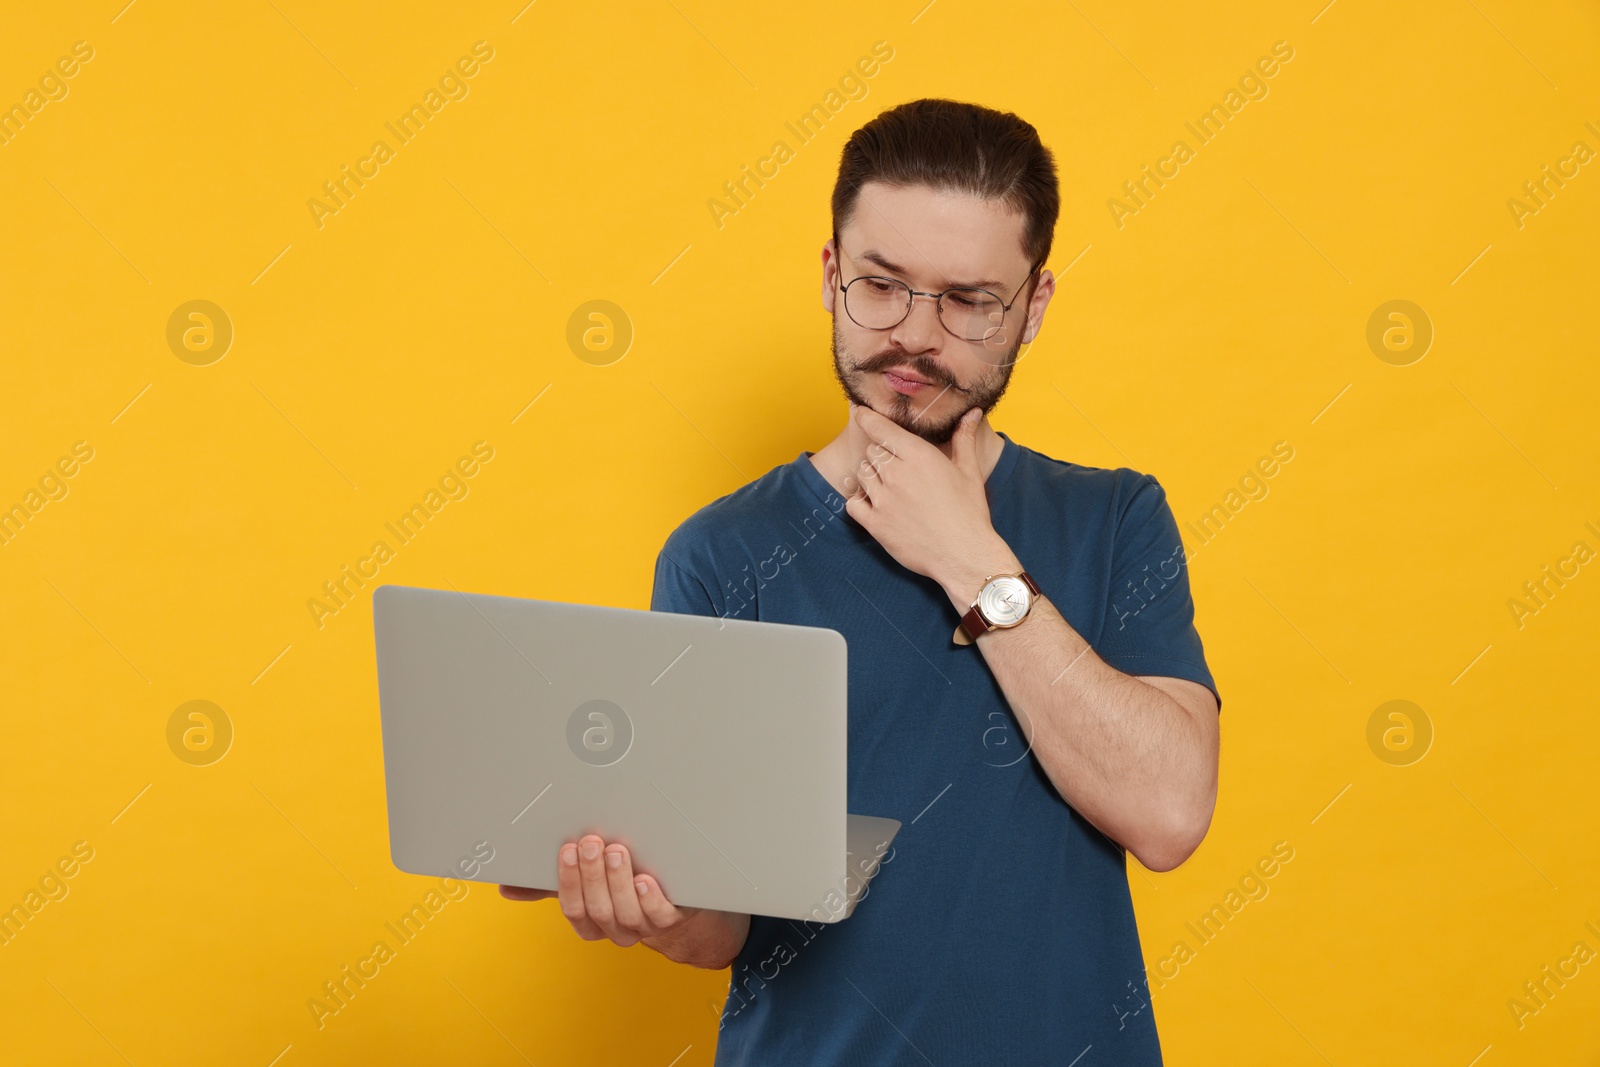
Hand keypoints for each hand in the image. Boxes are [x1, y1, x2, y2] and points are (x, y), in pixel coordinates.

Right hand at [498, 834, 696, 947]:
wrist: (673, 904)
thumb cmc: (621, 887)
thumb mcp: (585, 885)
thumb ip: (549, 885)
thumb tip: (506, 887)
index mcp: (590, 923)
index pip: (573, 908)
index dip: (569, 881)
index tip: (567, 850)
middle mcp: (615, 929)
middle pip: (598, 909)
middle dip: (592, 876)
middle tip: (592, 843)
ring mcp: (644, 927)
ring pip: (626, 913)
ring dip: (618, 881)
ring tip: (617, 851)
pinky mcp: (671, 919)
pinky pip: (659, 916)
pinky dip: (650, 899)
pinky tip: (644, 879)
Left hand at [845, 403, 1009, 588]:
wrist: (964, 555)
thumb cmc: (969, 513)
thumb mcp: (969, 472)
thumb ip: (964, 439)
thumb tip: (971, 413)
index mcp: (918, 456)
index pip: (880, 428)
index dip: (867, 418)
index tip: (860, 413)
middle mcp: (897, 474)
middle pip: (871, 451)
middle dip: (881, 455)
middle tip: (897, 468)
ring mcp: (883, 500)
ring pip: (861, 474)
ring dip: (871, 477)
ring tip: (890, 488)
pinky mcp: (875, 524)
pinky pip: (853, 503)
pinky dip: (859, 501)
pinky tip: (874, 505)